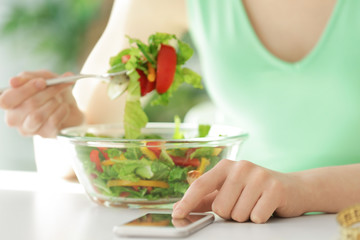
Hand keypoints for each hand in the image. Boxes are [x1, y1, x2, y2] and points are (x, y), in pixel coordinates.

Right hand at [0, 70, 83, 136]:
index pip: (6, 100)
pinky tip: (64, 107)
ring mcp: (29, 129)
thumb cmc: (53, 92)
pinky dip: (62, 110)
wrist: (72, 108)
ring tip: (60, 99)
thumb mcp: (43, 78)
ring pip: (37, 116)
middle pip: (26, 106)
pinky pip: (52, 122)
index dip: (24, 90)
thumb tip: (13, 81)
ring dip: (53, 103)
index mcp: (10, 103)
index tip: (42, 82)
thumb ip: (29, 77)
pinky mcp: (45, 134)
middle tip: (58, 86)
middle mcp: (15, 118)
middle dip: (46, 93)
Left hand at [172, 159, 304, 222]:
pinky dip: (260, 218)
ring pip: (238, 215)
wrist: (294, 188)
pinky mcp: (275, 188)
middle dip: (230, 214)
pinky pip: (256, 217)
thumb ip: (206, 199)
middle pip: (220, 207)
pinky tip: (267, 207)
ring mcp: (259, 176)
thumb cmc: (256, 191)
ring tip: (255, 204)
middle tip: (243, 204)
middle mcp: (241, 167)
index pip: (201, 184)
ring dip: (246, 217)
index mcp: (226, 166)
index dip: (187, 201)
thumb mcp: (229, 191)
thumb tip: (180, 208)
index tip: (177, 214)